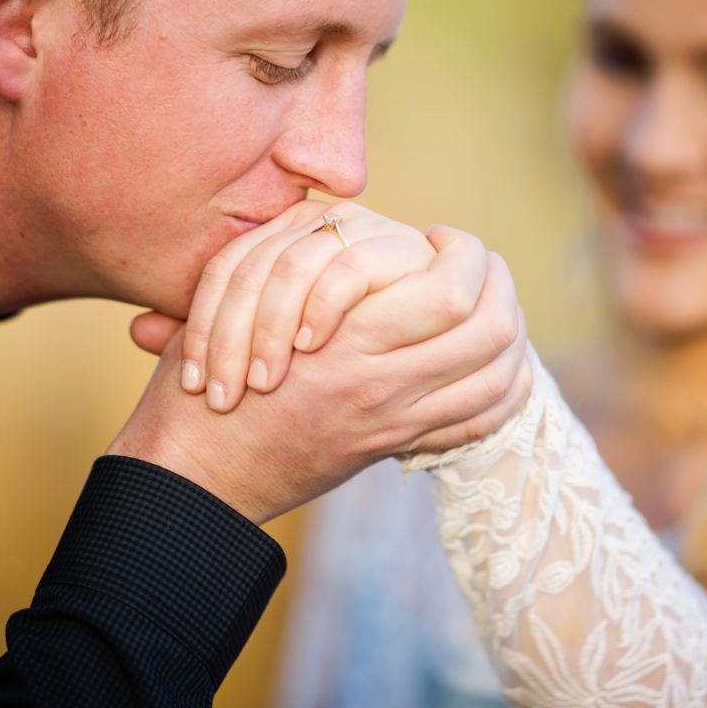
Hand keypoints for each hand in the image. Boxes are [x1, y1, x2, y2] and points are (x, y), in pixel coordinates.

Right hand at [107, 225, 533, 522]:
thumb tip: (345, 230)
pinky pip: (476, 422)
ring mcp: (395, 422)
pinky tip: (499, 362)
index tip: (440, 239)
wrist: (196, 477)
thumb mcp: (237, 308)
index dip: (463, 254)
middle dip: (499, 284)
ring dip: (510, 332)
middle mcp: (383, 385)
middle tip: (476, 264)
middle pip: (490, 329)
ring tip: (492, 302)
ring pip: (495, 375)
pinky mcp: (392, 446)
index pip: (451, 293)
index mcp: (345, 343)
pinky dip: (502, 389)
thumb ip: (296, 270)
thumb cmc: (205, 385)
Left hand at [182, 201, 437, 410]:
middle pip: (251, 266)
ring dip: (272, 325)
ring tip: (261, 382)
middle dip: (229, 335)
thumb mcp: (267, 348)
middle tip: (222, 396)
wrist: (416, 360)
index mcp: (280, 235)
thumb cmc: (332, 363)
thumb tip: (137, 329)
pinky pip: (352, 265)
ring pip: (294, 264)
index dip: (202, 328)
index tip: (192, 386)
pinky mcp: (407, 249)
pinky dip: (326, 303)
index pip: (224, 270)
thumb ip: (211, 334)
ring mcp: (362, 229)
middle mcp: (316, 221)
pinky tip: (311, 345)